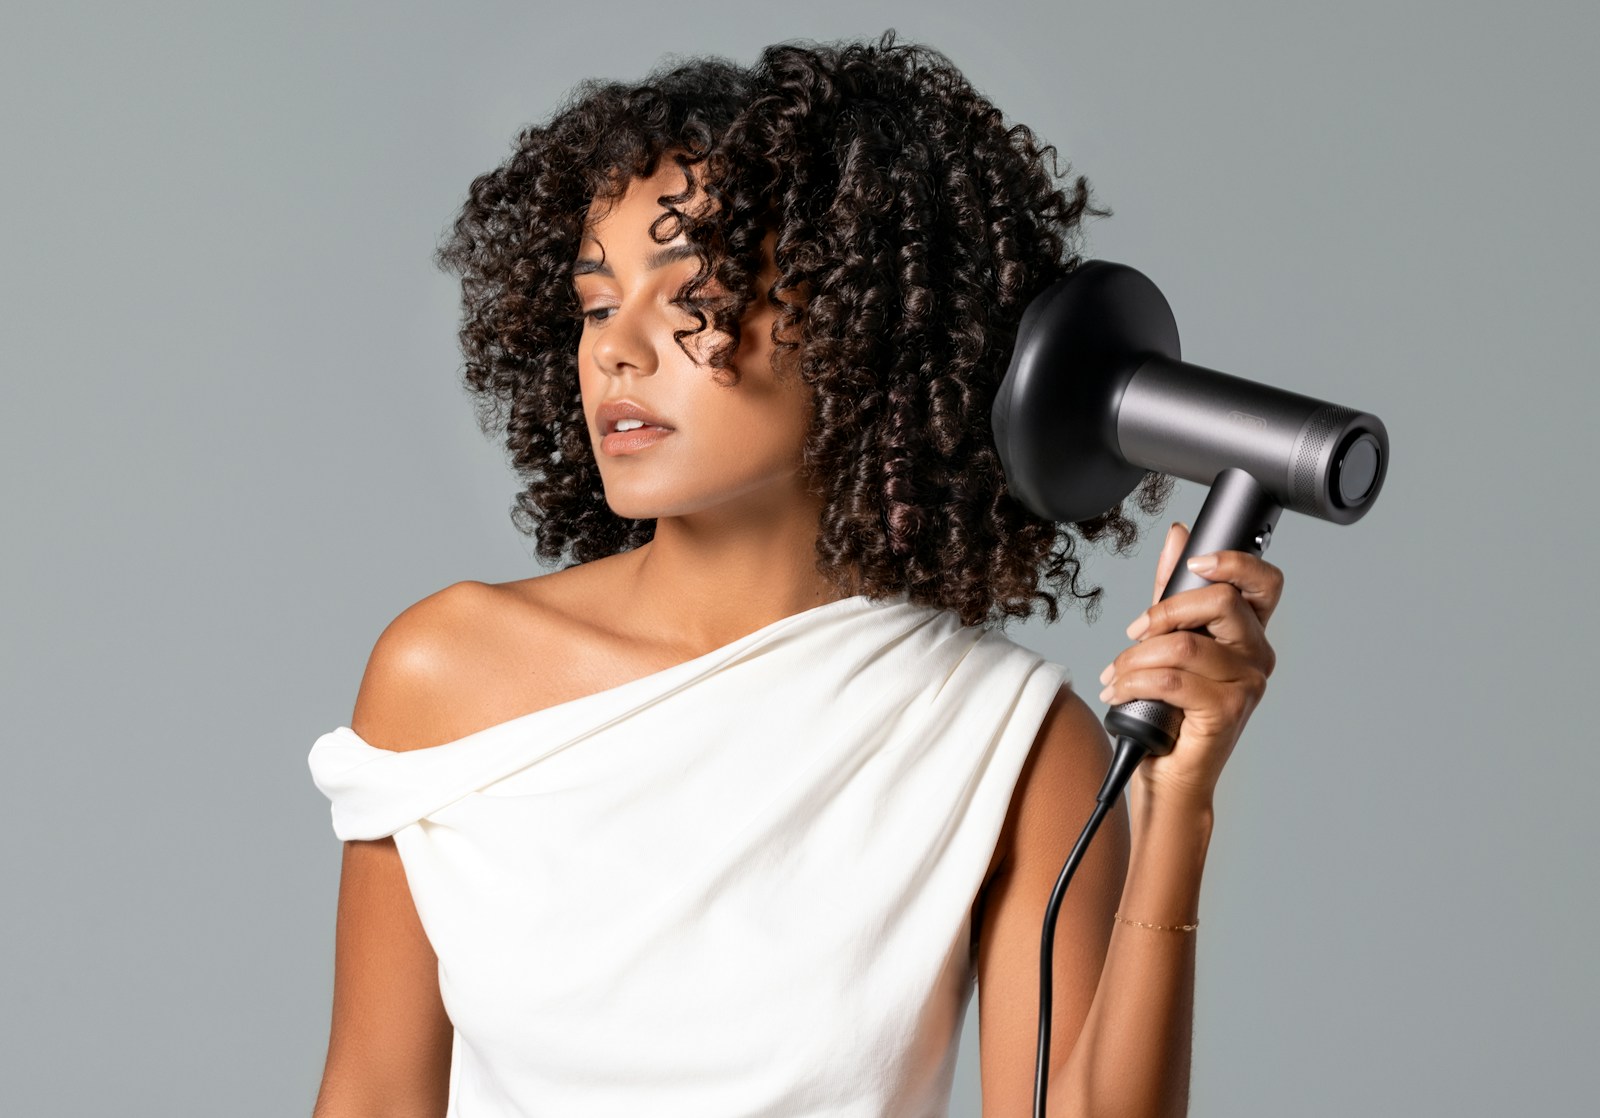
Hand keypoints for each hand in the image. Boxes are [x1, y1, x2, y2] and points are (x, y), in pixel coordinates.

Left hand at [1096, 521, 1283, 803]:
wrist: (1169, 776)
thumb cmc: (1170, 711)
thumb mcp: (1167, 641)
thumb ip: (1173, 590)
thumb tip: (1177, 536)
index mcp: (1247, 634)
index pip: (1265, 582)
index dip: (1234, 562)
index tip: (1195, 560)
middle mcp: (1256, 656)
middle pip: (1222, 601)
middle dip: (1165, 612)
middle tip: (1135, 632)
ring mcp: (1247, 684)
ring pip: (1184, 645)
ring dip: (1136, 658)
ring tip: (1118, 675)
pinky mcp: (1227, 711)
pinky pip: (1173, 679)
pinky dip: (1134, 682)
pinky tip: (1120, 692)